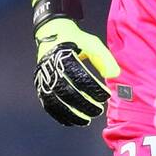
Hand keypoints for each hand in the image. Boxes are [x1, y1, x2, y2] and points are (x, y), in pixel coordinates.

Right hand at [32, 0, 119, 125]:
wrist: (52, 33)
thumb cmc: (76, 40)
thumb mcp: (92, 43)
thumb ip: (104, 58)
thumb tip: (115, 75)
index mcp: (63, 55)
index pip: (80, 76)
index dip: (93, 88)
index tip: (106, 95)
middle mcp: (51, 68)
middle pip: (67, 91)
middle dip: (84, 104)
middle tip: (98, 110)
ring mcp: (44, 78)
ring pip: (56, 101)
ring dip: (71, 113)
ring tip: (86, 120)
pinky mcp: (41, 85)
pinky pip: (48, 104)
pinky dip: (60, 114)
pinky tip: (72, 121)